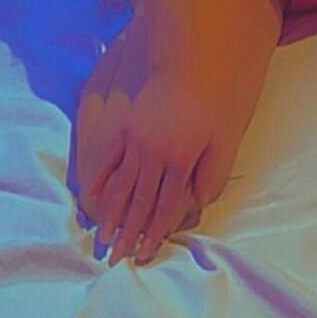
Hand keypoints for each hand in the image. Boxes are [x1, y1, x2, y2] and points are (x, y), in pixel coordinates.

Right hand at [88, 55, 221, 266]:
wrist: (191, 60)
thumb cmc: (214, 99)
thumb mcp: (225, 138)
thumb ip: (212, 174)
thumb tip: (195, 205)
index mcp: (181, 160)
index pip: (165, 206)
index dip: (154, 233)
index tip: (143, 254)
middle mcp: (155, 153)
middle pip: (139, 201)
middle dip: (128, 232)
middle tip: (116, 257)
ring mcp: (136, 139)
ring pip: (121, 185)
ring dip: (111, 213)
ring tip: (103, 236)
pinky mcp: (126, 126)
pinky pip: (109, 158)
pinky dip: (100, 179)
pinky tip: (92, 195)